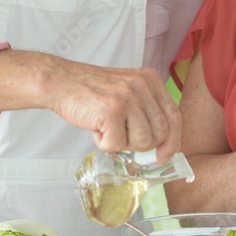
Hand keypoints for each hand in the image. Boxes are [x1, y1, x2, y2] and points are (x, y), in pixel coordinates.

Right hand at [47, 61, 181, 163]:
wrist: (61, 82)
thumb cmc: (92, 92)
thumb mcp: (127, 90)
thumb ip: (146, 109)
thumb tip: (164, 145)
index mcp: (150, 80)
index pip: (174, 115)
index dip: (173, 140)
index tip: (165, 155)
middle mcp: (142, 86)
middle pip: (160, 133)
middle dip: (142, 144)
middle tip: (121, 136)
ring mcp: (128, 97)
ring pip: (142, 142)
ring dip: (122, 143)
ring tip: (107, 128)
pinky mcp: (112, 110)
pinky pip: (117, 144)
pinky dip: (104, 143)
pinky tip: (96, 128)